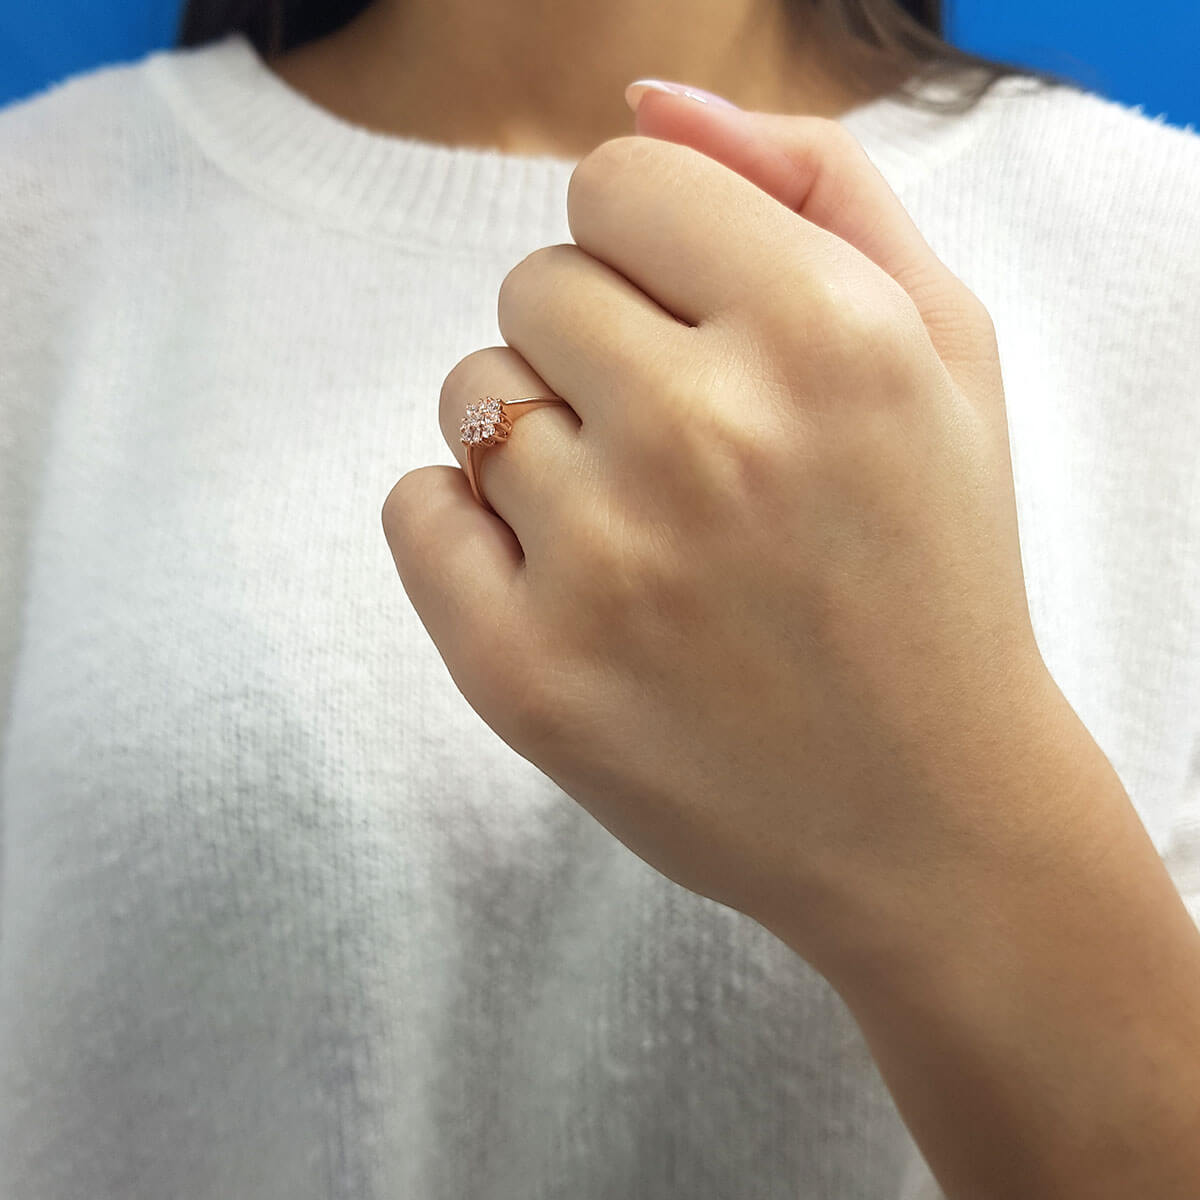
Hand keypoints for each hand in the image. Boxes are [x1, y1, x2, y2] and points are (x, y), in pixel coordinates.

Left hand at [382, 90, 1076, 975]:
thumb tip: (648, 101)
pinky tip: (559, 575)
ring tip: (639, 526)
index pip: (621, 178)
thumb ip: (816, 184)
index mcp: (826, 335)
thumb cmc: (934, 569)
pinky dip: (464, 525)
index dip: (650, 243)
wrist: (925, 813)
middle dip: (595, 341)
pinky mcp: (524, 676)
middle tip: (679, 444)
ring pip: (473, 395)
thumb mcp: (943, 349)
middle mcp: (708, 437)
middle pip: (534, 282)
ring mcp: (605, 566)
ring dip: (539, 437)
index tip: (687, 315)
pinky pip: (415, 508)